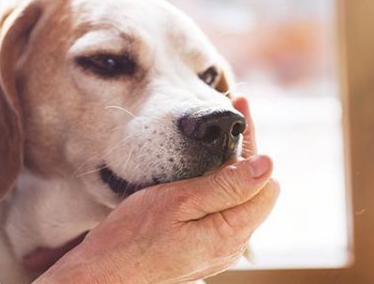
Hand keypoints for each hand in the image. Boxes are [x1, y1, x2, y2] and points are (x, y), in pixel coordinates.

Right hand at [39, 96, 278, 283]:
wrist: (104, 274)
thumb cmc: (132, 236)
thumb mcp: (178, 201)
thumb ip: (227, 185)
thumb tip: (268, 165)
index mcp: (231, 233)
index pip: (265, 181)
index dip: (254, 143)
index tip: (239, 106)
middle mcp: (232, 246)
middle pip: (256, 190)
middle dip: (245, 153)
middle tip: (230, 113)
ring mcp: (219, 250)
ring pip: (241, 200)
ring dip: (232, 169)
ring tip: (217, 137)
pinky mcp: (205, 249)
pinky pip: (224, 213)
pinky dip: (219, 187)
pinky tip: (203, 170)